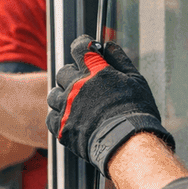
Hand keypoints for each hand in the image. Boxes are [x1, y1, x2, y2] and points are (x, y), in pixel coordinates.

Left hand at [46, 35, 173, 175]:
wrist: (129, 142)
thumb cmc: (136, 111)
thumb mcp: (135, 79)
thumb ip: (119, 59)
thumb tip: (108, 46)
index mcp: (93, 71)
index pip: (79, 47)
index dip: (81, 45)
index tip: (84, 49)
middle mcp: (76, 87)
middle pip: (63, 72)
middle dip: (73, 75)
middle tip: (84, 84)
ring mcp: (67, 107)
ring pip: (54, 94)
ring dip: (63, 96)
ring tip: (76, 103)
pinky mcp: (62, 127)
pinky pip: (51, 117)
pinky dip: (58, 116)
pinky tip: (70, 118)